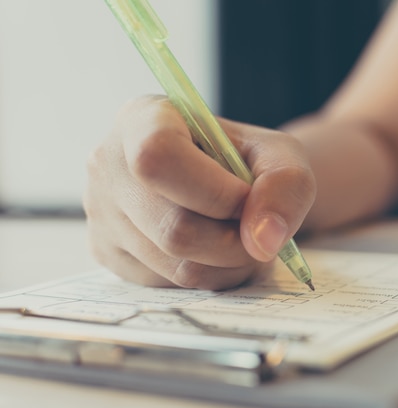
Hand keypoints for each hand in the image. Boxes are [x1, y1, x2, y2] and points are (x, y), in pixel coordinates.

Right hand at [83, 96, 315, 289]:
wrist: (226, 179)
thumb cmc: (246, 160)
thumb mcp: (280, 154)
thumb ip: (286, 185)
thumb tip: (262, 240)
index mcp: (143, 120)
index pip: (158, 158)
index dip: (215, 192)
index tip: (247, 198)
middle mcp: (108, 165)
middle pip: (172, 228)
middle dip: (234, 243)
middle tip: (261, 233)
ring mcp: (100, 213)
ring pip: (174, 266)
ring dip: (229, 265)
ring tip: (247, 241)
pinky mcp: (108, 253)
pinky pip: (169, 285)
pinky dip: (211, 278)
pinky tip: (220, 253)